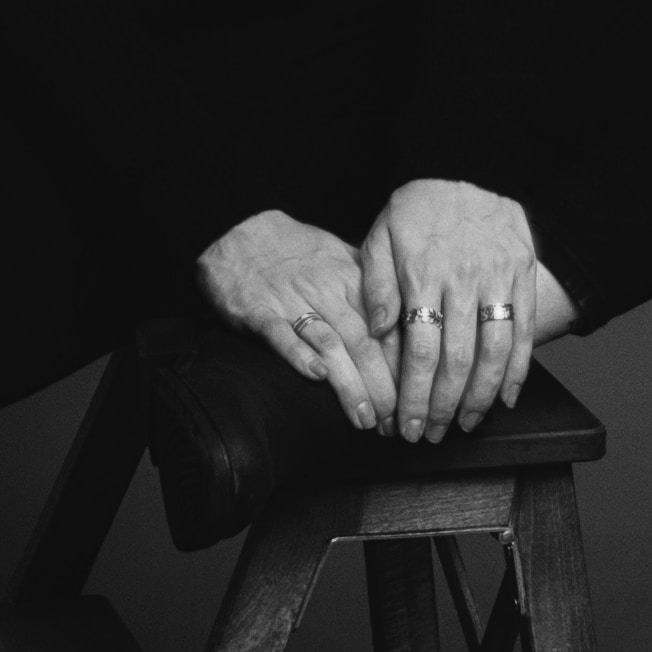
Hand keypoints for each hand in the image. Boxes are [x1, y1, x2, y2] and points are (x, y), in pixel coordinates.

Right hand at [197, 210, 402, 433]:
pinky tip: (316, 377)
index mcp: (349, 278)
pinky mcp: (258, 310)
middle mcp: (325, 290)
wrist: (238, 229)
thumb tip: (405, 315)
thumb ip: (370, 284)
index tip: (413, 397)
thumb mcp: (338, 255)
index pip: (386, 326)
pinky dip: (299, 355)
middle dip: (383, 387)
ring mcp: (291, 300)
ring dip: (350, 384)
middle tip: (394, 423)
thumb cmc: (292, 248)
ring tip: (364, 418)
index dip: (402, 366)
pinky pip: (281, 334)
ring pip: (329, 344)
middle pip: (363, 342)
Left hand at [359, 179, 544, 439]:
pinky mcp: (523, 277)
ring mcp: (499, 280)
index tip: (405, 423)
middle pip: (457, 361)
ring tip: (465, 424)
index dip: (413, 395)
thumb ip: (376, 283)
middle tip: (430, 435)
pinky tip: (505, 397)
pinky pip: (525, 332)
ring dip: (481, 398)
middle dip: (442, 407)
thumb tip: (380, 330)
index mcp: (423, 274)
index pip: (418, 350)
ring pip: (495, 353)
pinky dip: (518, 370)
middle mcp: (463, 281)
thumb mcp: (382, 234)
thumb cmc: (419, 206)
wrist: (468, 167)